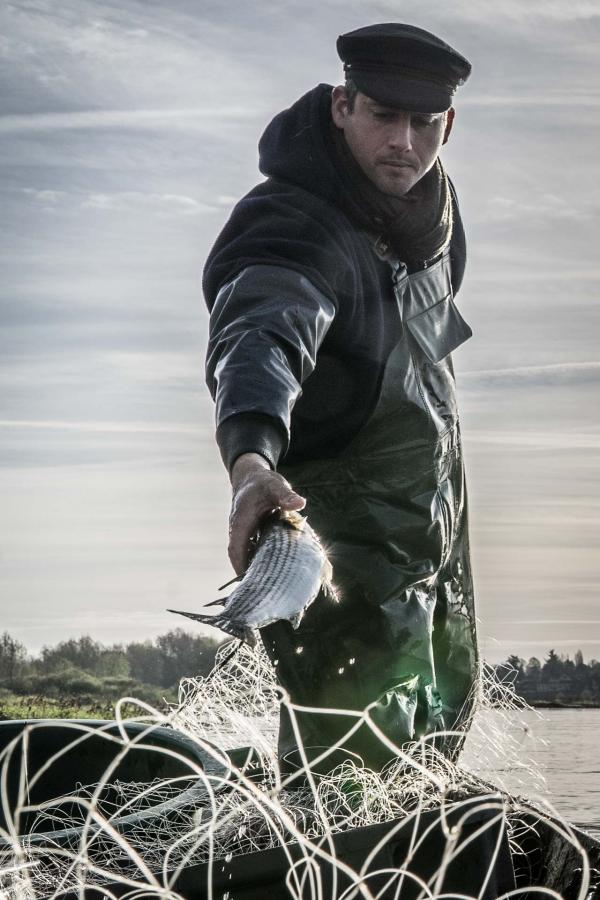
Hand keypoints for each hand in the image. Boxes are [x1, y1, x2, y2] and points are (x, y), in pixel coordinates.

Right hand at [228, 453, 305, 573]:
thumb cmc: (262, 482)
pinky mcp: (248, 534)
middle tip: (264, 589)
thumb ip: (286, 495)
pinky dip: (258, 560)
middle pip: (238, 556)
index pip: (237, 548)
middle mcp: (238, 529)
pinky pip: (250, 550)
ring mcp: (242, 533)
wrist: (250, 476)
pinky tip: (273, 569)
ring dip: (253, 568)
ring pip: (244, 554)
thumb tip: (299, 503)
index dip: (242, 565)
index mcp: (241, 521)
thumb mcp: (275, 486)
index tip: (250, 580)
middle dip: (248, 572)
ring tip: (269, 585)